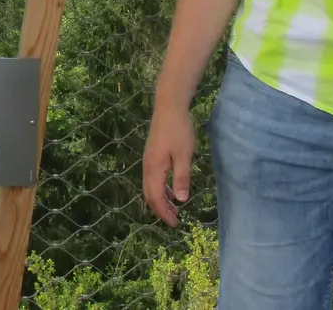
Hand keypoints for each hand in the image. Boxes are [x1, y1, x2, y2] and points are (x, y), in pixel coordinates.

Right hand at [142, 102, 195, 226]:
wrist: (169, 107)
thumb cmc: (179, 131)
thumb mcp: (184, 155)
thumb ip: (181, 178)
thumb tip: (182, 201)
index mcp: (154, 168)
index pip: (156, 197)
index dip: (164, 213)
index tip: (175, 224)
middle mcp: (147, 167)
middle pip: (149, 195)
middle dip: (161, 210)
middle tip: (174, 220)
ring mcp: (148, 160)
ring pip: (150, 187)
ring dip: (161, 200)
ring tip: (174, 209)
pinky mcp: (152, 155)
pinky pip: (153, 179)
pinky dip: (161, 189)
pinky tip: (172, 190)